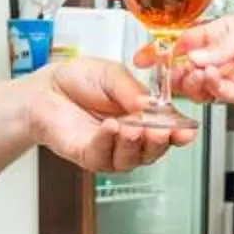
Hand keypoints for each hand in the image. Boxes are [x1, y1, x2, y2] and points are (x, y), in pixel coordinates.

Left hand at [27, 56, 191, 172]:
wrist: (46, 88)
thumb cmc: (78, 80)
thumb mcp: (111, 74)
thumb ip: (130, 89)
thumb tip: (149, 103)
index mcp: (143, 115)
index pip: (169, 130)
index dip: (180, 132)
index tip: (186, 130)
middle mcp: (130, 136)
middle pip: (154, 150)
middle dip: (160, 141)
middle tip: (161, 130)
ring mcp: (110, 149)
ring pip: (131, 159)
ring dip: (134, 144)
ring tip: (132, 127)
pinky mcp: (89, 156)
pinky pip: (104, 157)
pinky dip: (108, 143)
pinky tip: (110, 128)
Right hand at [158, 6, 233, 107]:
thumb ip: (220, 44)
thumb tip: (194, 55)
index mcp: (220, 34)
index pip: (183, 44)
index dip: (162, 51)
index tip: (144, 57)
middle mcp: (223, 57)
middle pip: (186, 69)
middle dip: (173, 72)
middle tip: (166, 70)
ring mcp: (232, 77)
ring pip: (198, 86)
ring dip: (191, 80)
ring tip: (195, 70)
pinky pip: (219, 94)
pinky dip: (211, 87)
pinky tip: (212, 75)